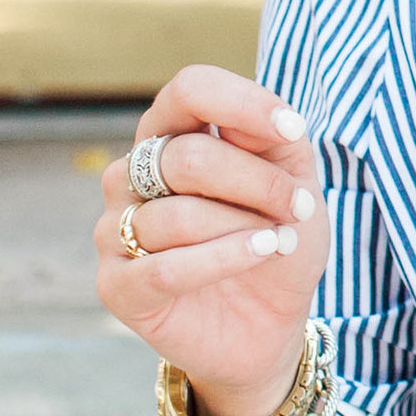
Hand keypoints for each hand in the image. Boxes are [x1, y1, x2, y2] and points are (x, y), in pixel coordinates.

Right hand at [94, 65, 328, 415]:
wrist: (269, 324)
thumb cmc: (275, 240)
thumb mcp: (294, 182)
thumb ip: (277, 141)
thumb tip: (272, 117)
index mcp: (171, 136)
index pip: (190, 90)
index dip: (241, 103)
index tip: (293, 131)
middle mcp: (131, 175)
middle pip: (188, 158)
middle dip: (258, 184)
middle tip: (299, 208)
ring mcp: (116, 229)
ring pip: (178, 215)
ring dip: (245, 227)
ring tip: (279, 241)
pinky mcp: (116, 285)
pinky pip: (165, 266)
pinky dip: (223, 259)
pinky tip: (261, 254)